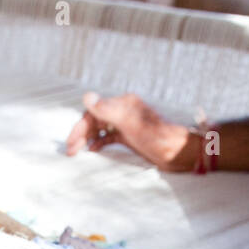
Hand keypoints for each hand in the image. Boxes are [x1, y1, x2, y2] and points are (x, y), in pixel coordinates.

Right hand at [65, 91, 197, 170]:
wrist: (178, 152)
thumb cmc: (157, 137)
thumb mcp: (130, 123)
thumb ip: (108, 110)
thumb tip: (87, 97)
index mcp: (123, 104)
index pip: (94, 112)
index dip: (80, 127)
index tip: (71, 144)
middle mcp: (124, 111)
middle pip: (95, 120)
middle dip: (81, 134)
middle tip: (70, 151)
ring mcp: (127, 124)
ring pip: (101, 128)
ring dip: (88, 138)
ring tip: (78, 151)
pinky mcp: (131, 136)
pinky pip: (110, 136)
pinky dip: (100, 141)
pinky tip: (93, 149)